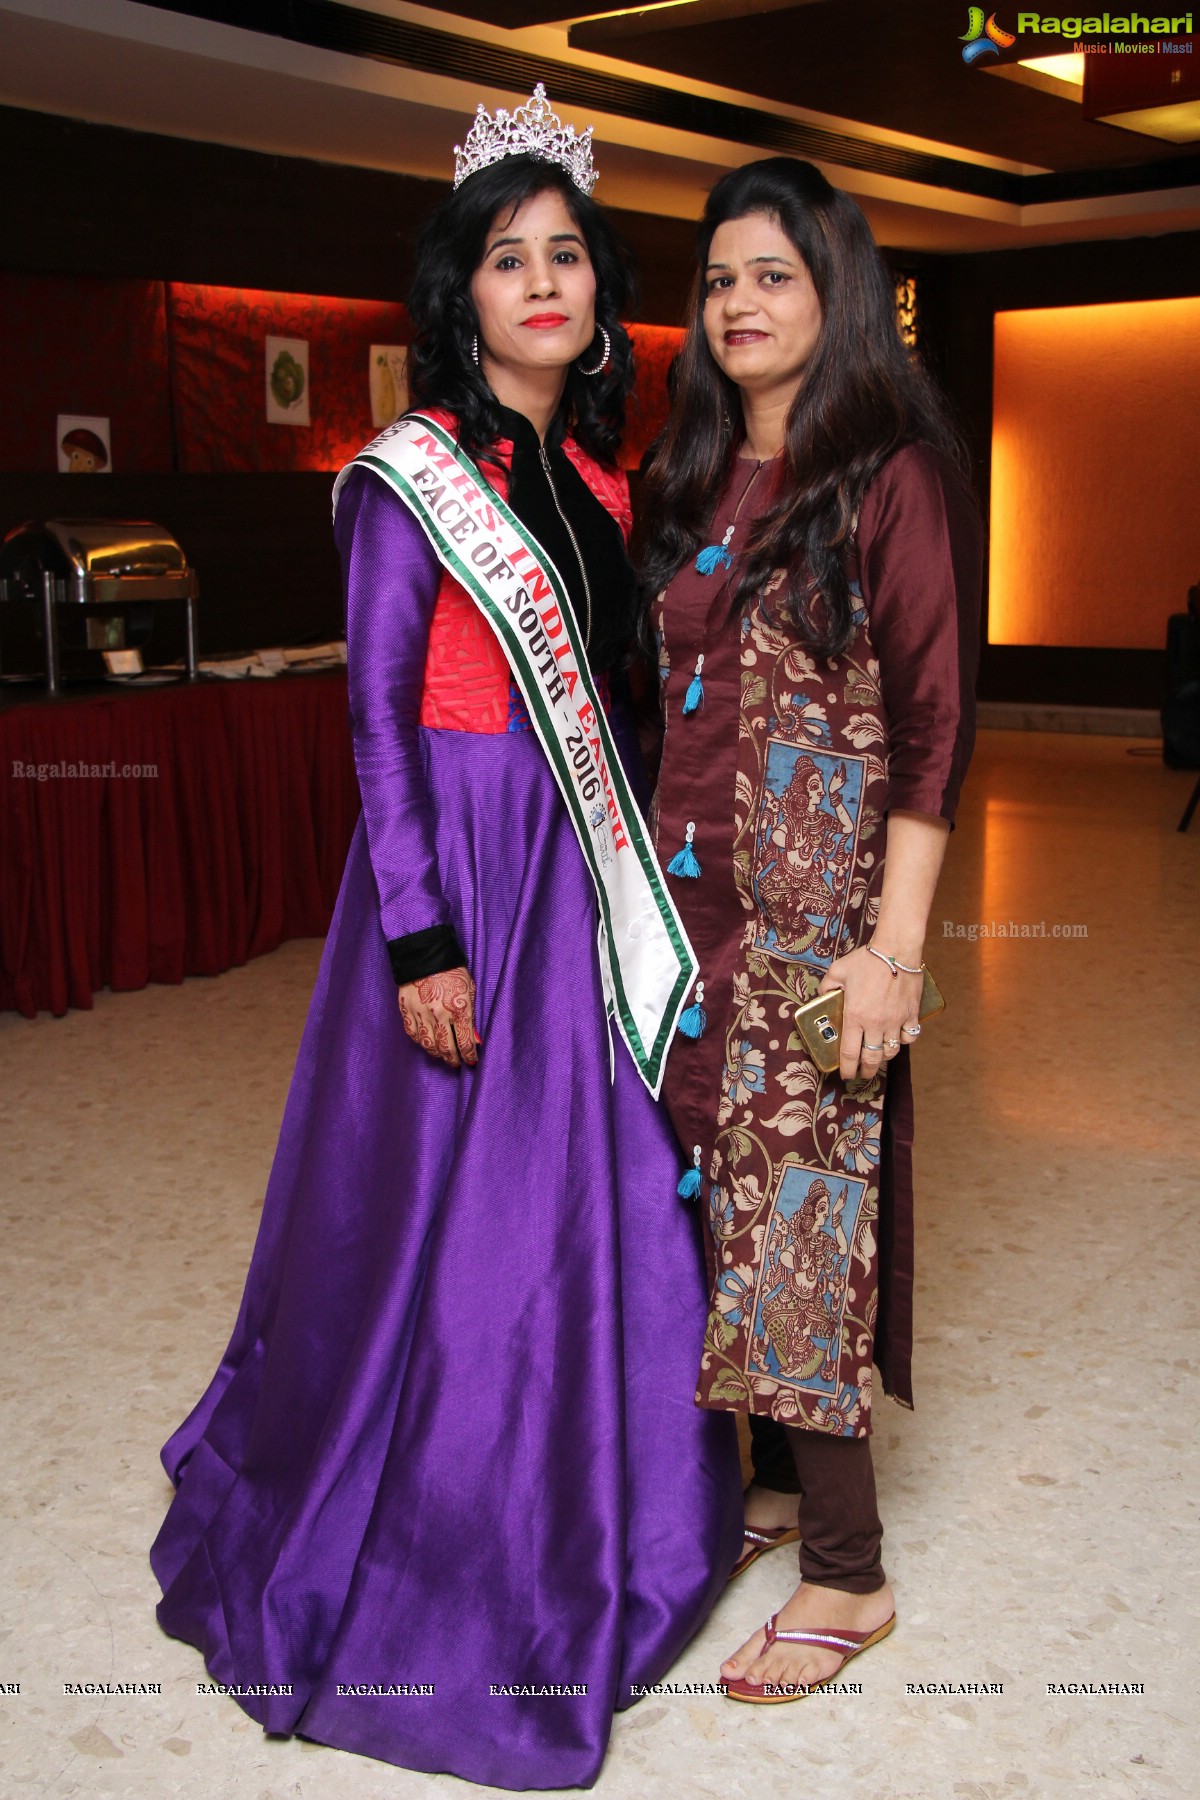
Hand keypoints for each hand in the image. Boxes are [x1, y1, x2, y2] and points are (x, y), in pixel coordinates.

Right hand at [398, 967, 478, 1068]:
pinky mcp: (406, 1009)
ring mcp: (421, 1012)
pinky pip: (412, 1033)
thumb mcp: (469, 990)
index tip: (471, 1060)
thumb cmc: (452, 969)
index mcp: (459, 1008)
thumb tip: (473, 1037)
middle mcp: (440, 1014)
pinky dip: (420, 1041)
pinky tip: (426, 1043)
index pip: (465, 1041)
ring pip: (428, 1044)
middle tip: (456, 1063)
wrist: (426, 953)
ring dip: (437, 1053)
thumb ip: (470, 1014)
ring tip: (442, 1056)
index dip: (469, 1055)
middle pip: (446, 1047)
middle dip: (453, 1058)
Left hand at [819, 946, 921, 1082]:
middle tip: (863, 1074)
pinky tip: (899, 1039)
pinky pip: (909, 1037)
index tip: (845, 1074)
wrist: (896, 950)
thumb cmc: (866, 960)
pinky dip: (904, 1041)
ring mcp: (895, 1021)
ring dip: (883, 1057)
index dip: (846, 1068)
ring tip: (878, 1057)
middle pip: (871, 1058)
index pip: (849, 1053)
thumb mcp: (837, 970)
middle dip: (866, 1071)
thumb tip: (822, 995)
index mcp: (854, 1017)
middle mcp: (875, 1024)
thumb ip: (827, 986)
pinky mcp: (911, 1015)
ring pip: (890, 1050)